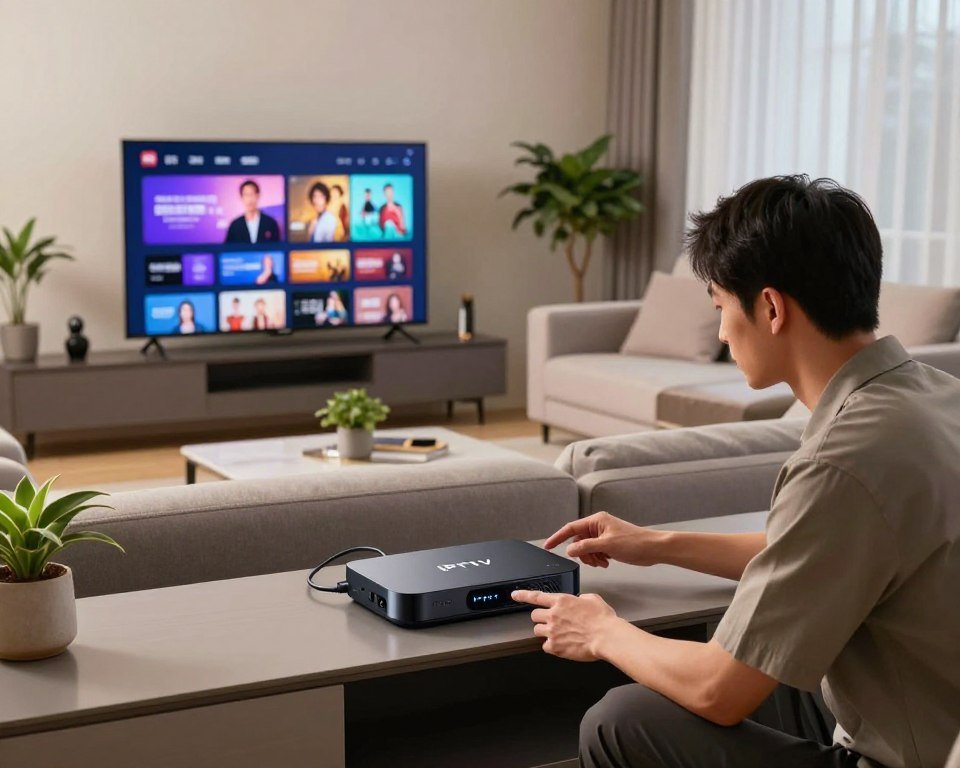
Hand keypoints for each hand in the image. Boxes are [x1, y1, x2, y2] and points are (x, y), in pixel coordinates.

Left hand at [511, 590, 620, 661]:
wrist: (606, 637)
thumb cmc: (603, 620)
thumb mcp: (593, 599)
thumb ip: (581, 598)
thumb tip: (580, 601)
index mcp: (562, 601)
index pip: (536, 596)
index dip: (523, 595)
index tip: (515, 595)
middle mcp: (554, 615)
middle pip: (534, 616)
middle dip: (541, 618)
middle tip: (551, 622)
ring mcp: (552, 631)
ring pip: (537, 630)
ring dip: (545, 632)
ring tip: (559, 634)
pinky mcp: (555, 646)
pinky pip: (545, 646)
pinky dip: (551, 646)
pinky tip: (562, 645)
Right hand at [544, 511, 668, 567]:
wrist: (653, 549)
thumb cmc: (635, 542)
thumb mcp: (607, 545)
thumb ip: (585, 547)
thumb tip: (570, 549)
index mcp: (596, 521)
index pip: (571, 528)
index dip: (558, 537)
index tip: (548, 546)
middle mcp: (598, 526)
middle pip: (579, 541)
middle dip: (583, 553)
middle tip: (593, 560)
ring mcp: (604, 535)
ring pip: (586, 548)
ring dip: (591, 558)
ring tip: (603, 561)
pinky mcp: (609, 543)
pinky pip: (595, 552)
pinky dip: (598, 559)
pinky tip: (607, 561)